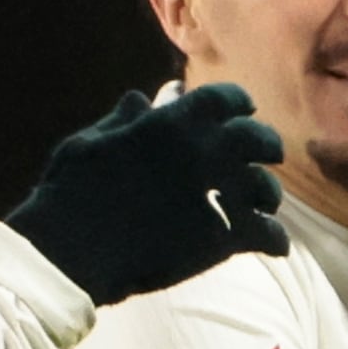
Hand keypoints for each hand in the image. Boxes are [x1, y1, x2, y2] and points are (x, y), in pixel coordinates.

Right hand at [5, 84, 289, 304]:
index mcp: (173, 121)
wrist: (71, 250)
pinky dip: (276, 240)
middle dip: (266, 146)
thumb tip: (143, 98)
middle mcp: (204, 150)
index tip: (245, 111)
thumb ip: (125, 120)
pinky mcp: (223, 236)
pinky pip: (269, 235)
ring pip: (267, 189)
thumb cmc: (72, 193)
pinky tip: (274, 246)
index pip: (226, 99)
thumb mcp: (91, 143)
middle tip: (270, 156)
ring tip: (265, 207)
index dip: (239, 105)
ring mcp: (218, 193)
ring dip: (268, 196)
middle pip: (258, 139)